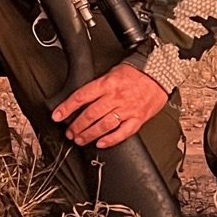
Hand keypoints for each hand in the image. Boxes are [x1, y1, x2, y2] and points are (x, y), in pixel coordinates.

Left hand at [52, 62, 168, 149]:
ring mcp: (128, 109)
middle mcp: (116, 97)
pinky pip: (123, 132)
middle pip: (90, 114)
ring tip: (80, 139)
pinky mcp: (138, 118)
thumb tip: (81, 100)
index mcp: (107, 84)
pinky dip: (111, 139)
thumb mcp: (111, 73)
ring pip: (104, 125)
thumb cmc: (135, 73)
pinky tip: (100, 143)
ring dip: (89, 134)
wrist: (159, 73)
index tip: (57, 116)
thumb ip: (97, 87)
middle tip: (69, 132)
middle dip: (77, 125)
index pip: (81, 97)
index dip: (66, 108)